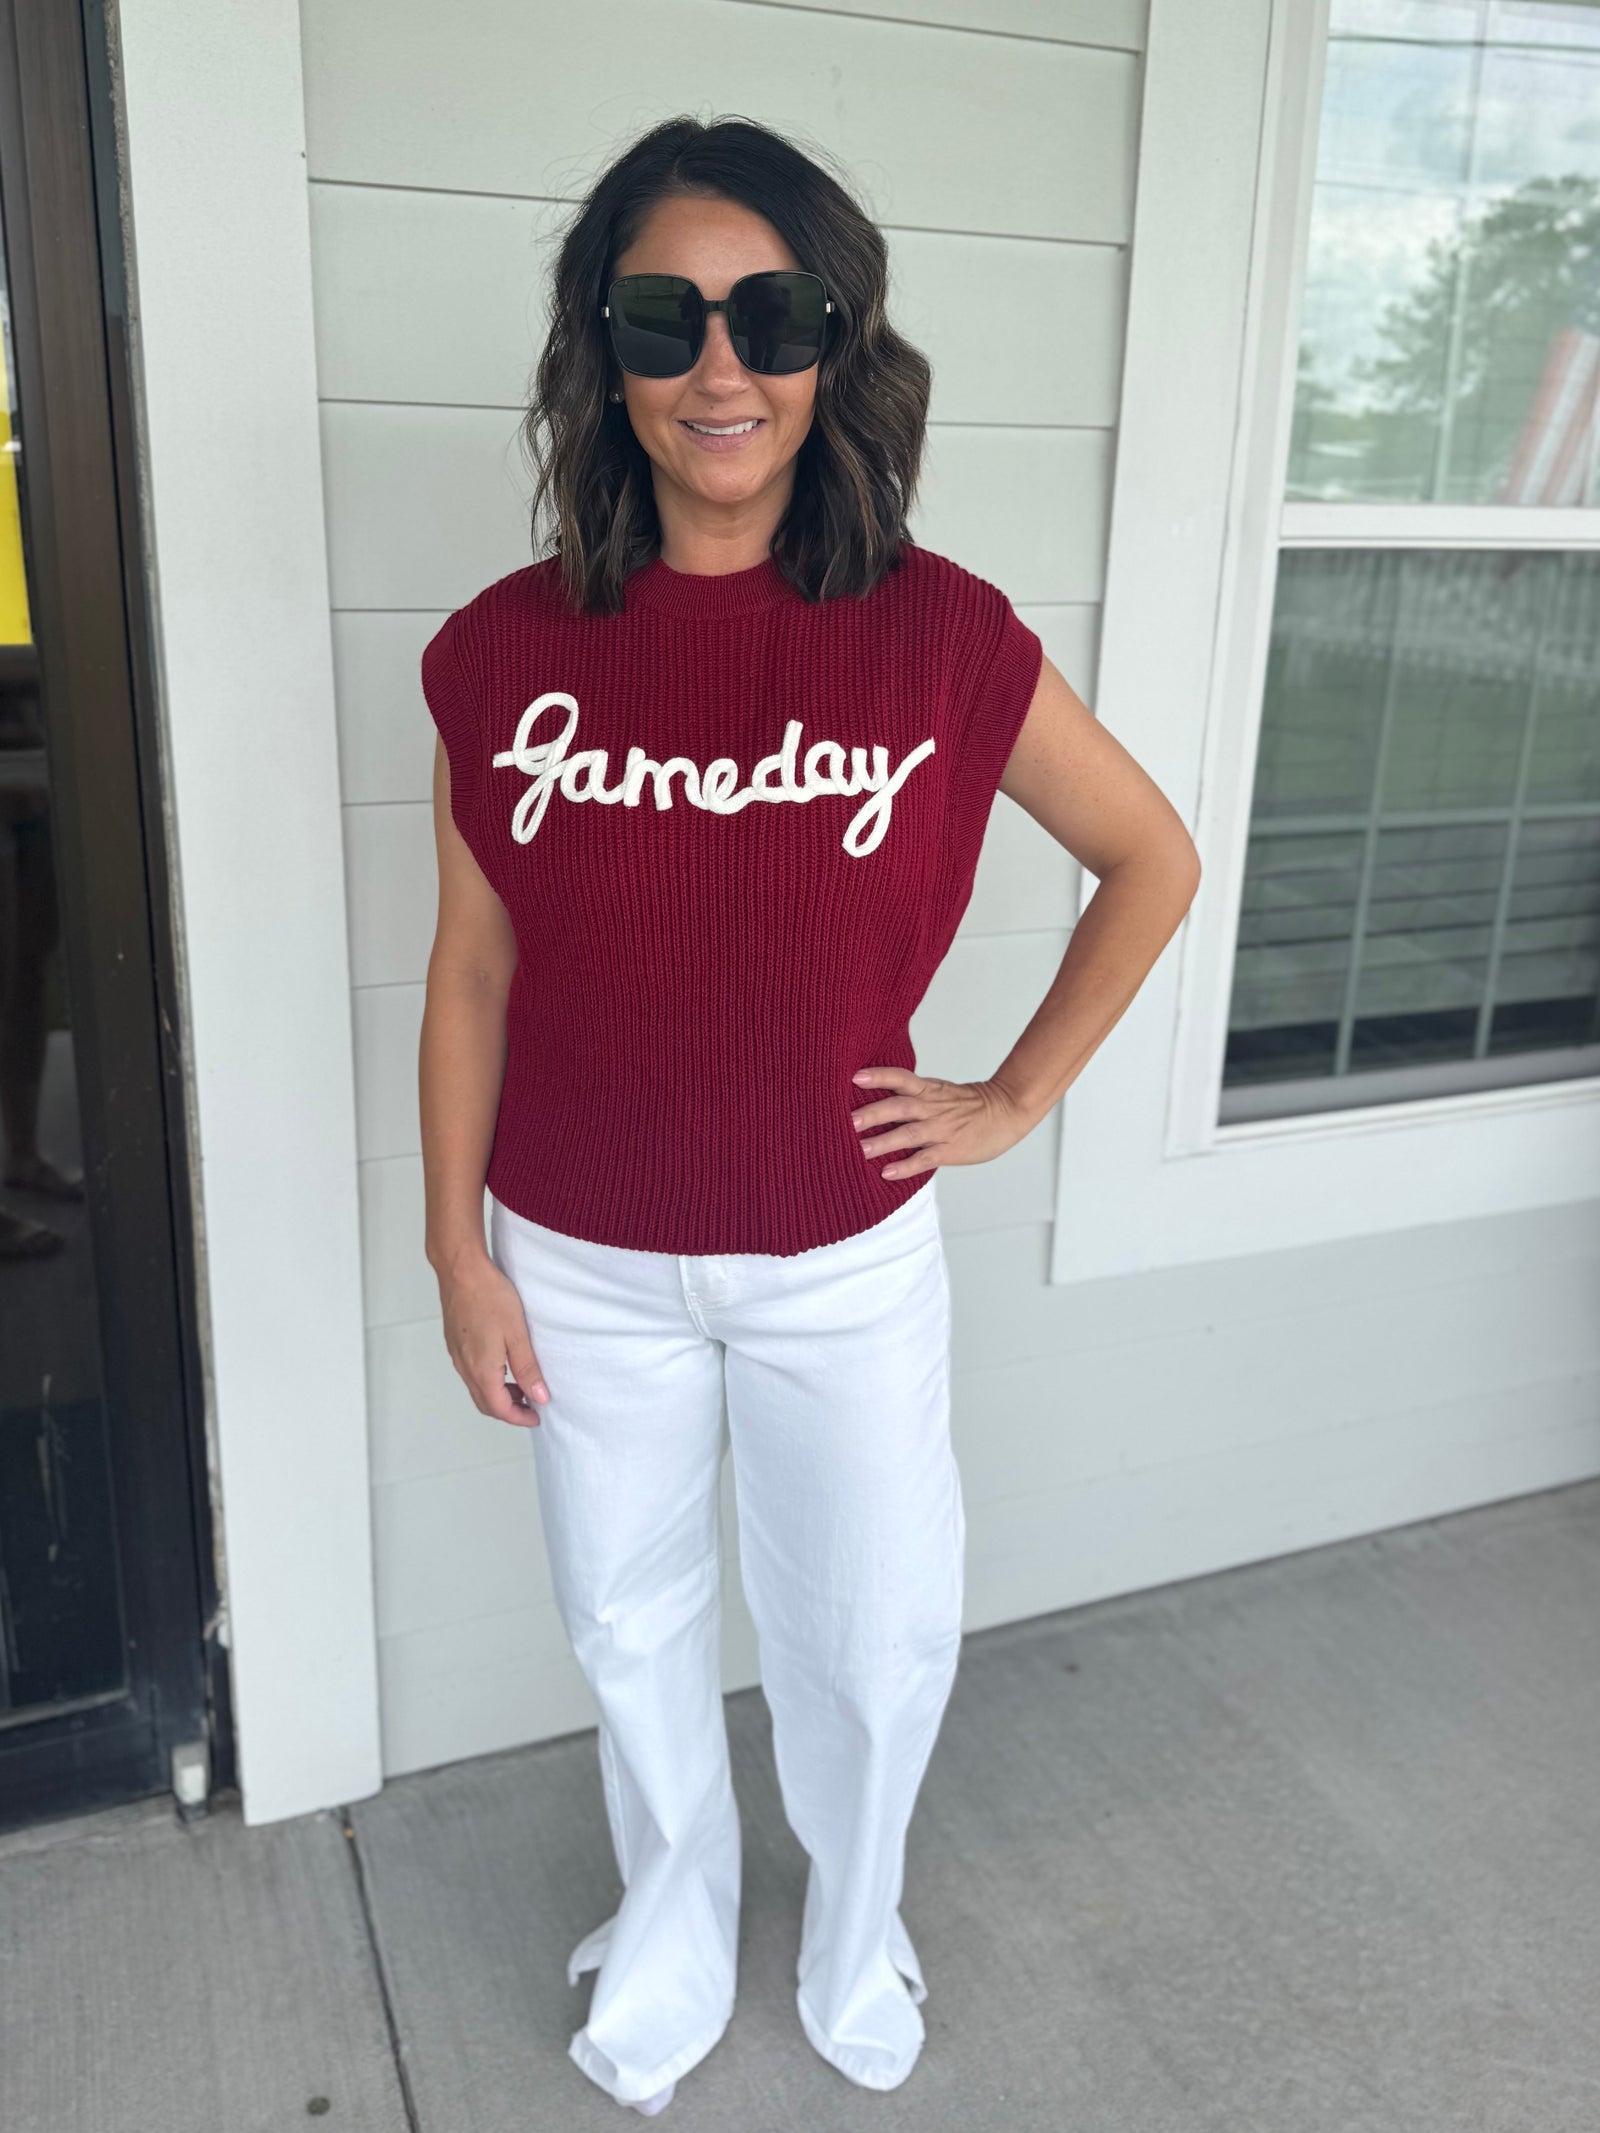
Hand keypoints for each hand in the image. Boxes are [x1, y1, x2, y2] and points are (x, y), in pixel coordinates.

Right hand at [438, 1252, 550, 1426]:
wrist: (461, 1270)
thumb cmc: (489, 1296)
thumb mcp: (517, 1334)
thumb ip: (528, 1369)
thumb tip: (539, 1397)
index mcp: (481, 1369)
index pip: (499, 1408)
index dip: (519, 1417)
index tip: (537, 1416)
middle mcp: (465, 1367)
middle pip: (485, 1403)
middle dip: (509, 1410)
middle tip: (532, 1405)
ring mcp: (457, 1355)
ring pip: (477, 1388)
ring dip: (498, 1395)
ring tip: (522, 1385)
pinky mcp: (455, 1343)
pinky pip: (471, 1373)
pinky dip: (488, 1380)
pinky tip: (503, 1365)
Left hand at [849, 1067, 1030, 1179]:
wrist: (1007, 1111)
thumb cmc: (970, 1104)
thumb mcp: (940, 1091)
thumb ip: (913, 1094)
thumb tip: (878, 1100)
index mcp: (929, 1090)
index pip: (900, 1078)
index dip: (878, 1076)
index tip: (854, 1077)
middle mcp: (932, 1107)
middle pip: (898, 1106)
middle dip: (872, 1113)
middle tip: (848, 1121)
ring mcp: (941, 1129)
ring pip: (909, 1133)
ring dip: (884, 1142)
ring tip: (860, 1150)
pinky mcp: (950, 1150)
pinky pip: (925, 1158)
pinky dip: (906, 1165)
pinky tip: (887, 1172)